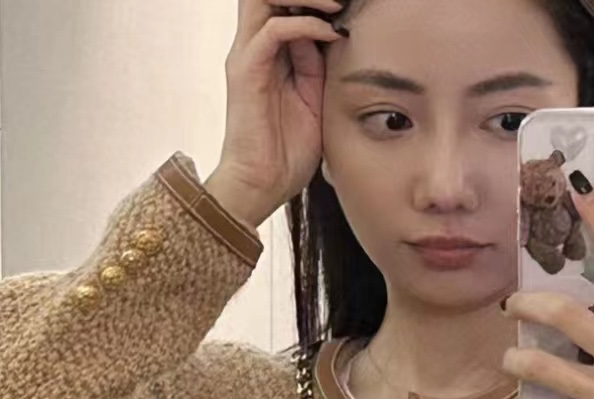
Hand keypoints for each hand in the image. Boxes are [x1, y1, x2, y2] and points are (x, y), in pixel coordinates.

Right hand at [212, 0, 348, 224]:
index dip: (314, 2)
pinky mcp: (245, 70)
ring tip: (335, 6)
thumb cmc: (288, 153)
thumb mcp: (316, 101)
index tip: (348, 8)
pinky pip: (273, 30)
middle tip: (340, 1)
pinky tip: (330, 34)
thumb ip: (319, 67)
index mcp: (269, 52)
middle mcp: (254, 46)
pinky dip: (305, 25)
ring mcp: (247, 56)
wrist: (263, 186)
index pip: (284, 3)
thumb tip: (334, 35)